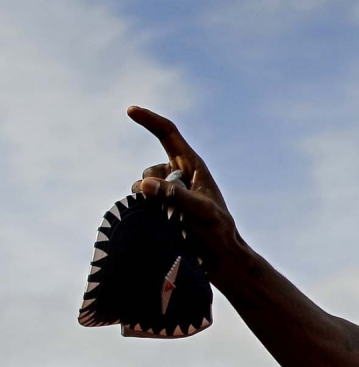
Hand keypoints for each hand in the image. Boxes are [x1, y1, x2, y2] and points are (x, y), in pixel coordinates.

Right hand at [127, 107, 240, 271]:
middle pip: (151, 169)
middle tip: (176, 210)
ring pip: (143, 187)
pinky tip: (161, 224)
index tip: (130, 110)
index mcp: (194, 165)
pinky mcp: (165, 206)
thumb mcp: (198, 210)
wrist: (220, 256)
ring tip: (174, 221)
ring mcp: (172, 190)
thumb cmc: (216, 231)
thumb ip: (172, 195)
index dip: (150, 120)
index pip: (168, 134)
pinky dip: (144, 210)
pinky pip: (143, 201)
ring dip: (148, 202)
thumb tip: (143, 183)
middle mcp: (181, 173)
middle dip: (151, 186)